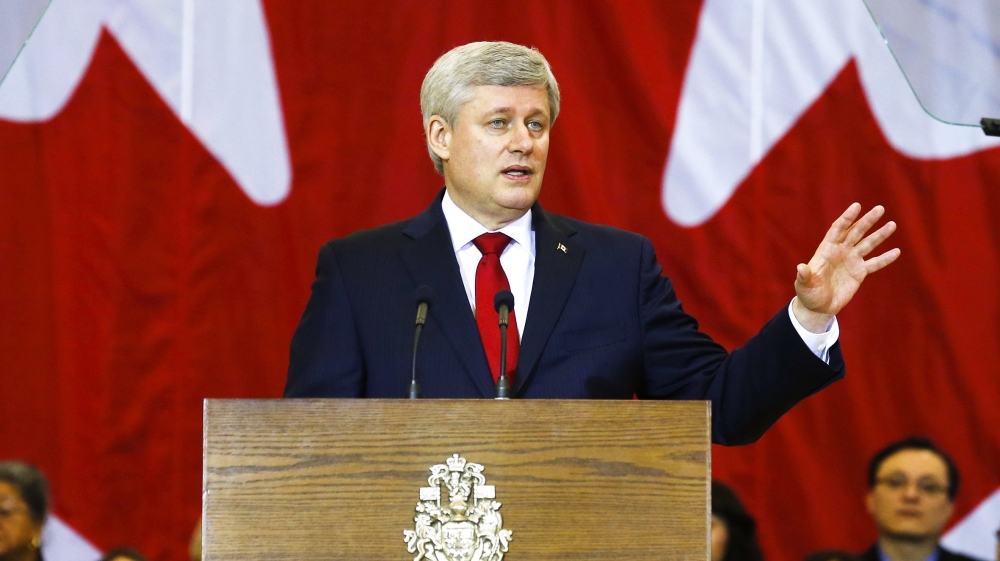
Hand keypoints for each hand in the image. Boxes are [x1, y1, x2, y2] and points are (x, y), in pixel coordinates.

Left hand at [792, 203, 899, 332]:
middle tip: (879, 209)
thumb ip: (804, 276)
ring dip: (879, 235)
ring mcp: (851, 261)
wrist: (819, 307)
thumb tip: (801, 268)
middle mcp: (840, 251)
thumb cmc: (808, 294)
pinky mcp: (859, 273)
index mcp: (826, 250)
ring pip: (867, 244)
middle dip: (867, 221)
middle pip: (855, 232)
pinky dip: (885, 258)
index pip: (838, 229)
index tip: (857, 206)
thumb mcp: (804, 285)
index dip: (847, 218)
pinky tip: (896, 252)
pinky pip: (874, 263)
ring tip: (892, 224)